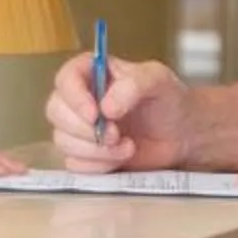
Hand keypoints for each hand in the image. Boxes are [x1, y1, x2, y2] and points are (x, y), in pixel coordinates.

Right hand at [46, 52, 185, 172]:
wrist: (181, 135)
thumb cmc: (168, 100)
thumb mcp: (157, 80)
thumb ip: (132, 85)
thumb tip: (106, 108)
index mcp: (91, 72)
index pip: (65, 80)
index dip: (75, 98)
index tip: (96, 115)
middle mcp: (79, 99)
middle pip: (56, 112)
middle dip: (86, 129)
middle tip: (116, 134)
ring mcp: (79, 129)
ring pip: (63, 141)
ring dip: (96, 150)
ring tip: (127, 146)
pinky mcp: (84, 155)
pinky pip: (75, 164)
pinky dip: (98, 165)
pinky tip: (121, 157)